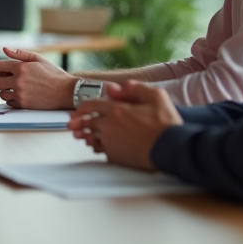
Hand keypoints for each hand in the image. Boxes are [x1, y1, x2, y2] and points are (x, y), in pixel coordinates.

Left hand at [0, 47, 76, 108]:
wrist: (66, 91)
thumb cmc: (54, 74)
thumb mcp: (38, 59)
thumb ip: (19, 53)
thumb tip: (5, 49)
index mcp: (21, 67)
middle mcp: (18, 81)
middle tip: (6, 79)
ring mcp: (20, 94)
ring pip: (1, 93)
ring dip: (5, 90)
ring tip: (14, 87)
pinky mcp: (23, 104)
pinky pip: (9, 102)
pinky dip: (11, 99)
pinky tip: (19, 95)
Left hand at [67, 81, 182, 171]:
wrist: (171, 149)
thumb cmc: (166, 124)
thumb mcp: (156, 96)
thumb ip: (135, 88)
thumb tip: (118, 86)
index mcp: (117, 110)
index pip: (91, 105)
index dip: (81, 107)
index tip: (77, 110)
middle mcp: (110, 126)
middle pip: (87, 122)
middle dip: (77, 122)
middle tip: (71, 124)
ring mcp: (111, 142)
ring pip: (91, 137)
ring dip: (84, 135)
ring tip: (80, 136)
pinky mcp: (116, 156)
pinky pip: (100, 150)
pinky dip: (96, 147)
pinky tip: (95, 146)